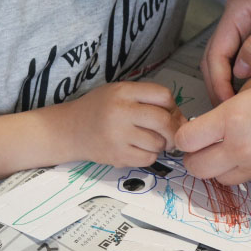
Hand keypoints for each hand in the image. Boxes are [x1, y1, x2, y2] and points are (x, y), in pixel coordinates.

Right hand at [63, 82, 185, 166]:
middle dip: (173, 129)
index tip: (171, 113)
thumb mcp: (119, 92)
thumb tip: (181, 119)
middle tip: (171, 133)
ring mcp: (118, 136)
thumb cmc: (98, 110)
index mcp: (123, 92)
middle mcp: (120, 112)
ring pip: (158, 143)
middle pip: (164, 121)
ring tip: (148, 139)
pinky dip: (149, 155)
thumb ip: (147, 99)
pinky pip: (148, 159)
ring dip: (160, 144)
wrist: (69, 130)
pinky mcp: (117, 156)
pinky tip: (138, 149)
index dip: (173, 106)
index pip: (163, 95)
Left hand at [177, 68, 250, 184]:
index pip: (185, 140)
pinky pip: (250, 178)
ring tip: (233, 147)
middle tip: (205, 143)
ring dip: (219, 166)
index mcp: (231, 120)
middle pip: (196, 169)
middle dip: (195, 157)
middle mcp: (240, 150)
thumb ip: (236, 99)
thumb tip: (225, 111)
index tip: (192, 128)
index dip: (184, 135)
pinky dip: (246, 169)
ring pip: (222, 179)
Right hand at [201, 0, 250, 103]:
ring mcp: (242, 22)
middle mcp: (233, 16)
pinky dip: (235, 73)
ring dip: (223, 80)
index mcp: (236, 11)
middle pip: (213, 55)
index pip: (216, 52)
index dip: (218, 81)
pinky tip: (244, 89)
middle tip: (224, 112)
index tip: (227, 105)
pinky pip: (236, 54)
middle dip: (216, 84)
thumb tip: (238, 73)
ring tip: (232, 105)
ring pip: (222, 56)